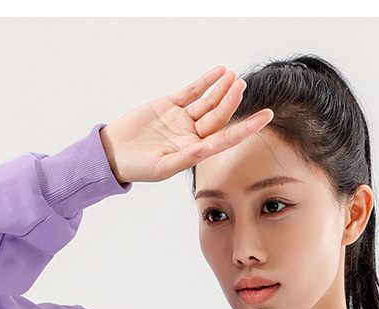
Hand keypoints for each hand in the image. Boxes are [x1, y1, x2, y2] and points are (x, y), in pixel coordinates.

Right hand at [98, 65, 273, 185]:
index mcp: (194, 152)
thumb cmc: (136, 167)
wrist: (112, 154)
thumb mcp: (161, 167)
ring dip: (222, 89)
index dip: (247, 128)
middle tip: (243, 86)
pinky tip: (220, 72)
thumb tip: (208, 148)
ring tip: (236, 77)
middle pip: (219, 116)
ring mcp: (182, 119)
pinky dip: (206, 81)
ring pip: (208, 102)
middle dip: (232, 101)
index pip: (227, 138)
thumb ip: (185, 158)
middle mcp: (192, 135)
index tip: (266, 118)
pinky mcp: (169, 105)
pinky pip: (192, 91)